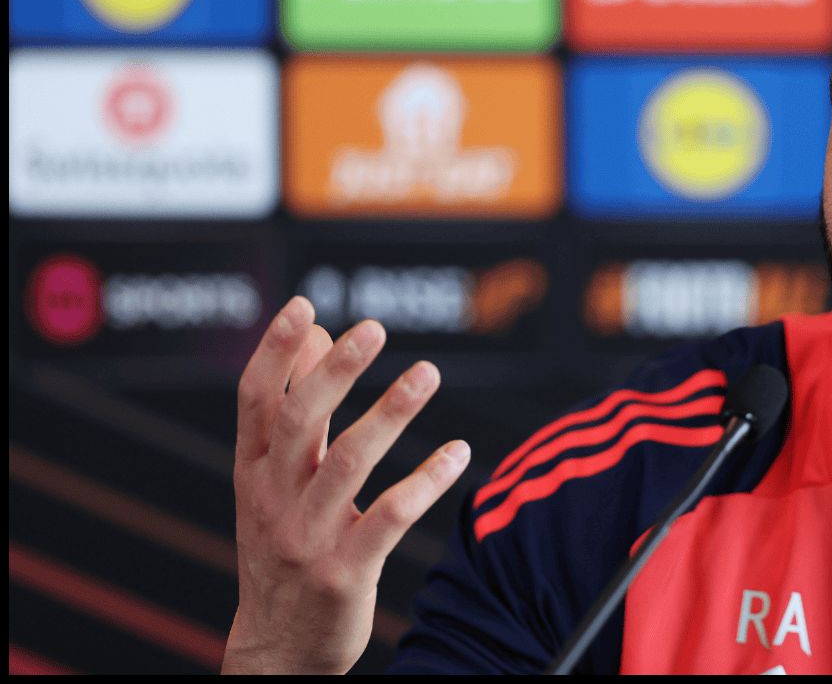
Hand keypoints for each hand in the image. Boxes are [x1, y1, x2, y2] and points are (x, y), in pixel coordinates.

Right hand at [222, 296, 470, 673]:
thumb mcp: (276, 481)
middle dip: (336, 372)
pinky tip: (457, 453)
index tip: (303, 305)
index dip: (275, 352)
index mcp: (253, 472)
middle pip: (299, 423)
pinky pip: (389, 518)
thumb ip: (297, 409)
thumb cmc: (284, 547)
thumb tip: (315, 334)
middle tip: (373, 328)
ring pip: (348, 464)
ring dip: (390, 414)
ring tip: (426, 374)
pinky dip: (425, 481)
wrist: (277, 648)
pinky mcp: (345, 572)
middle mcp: (273, 500)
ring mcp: (306, 538)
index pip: (255, 401)